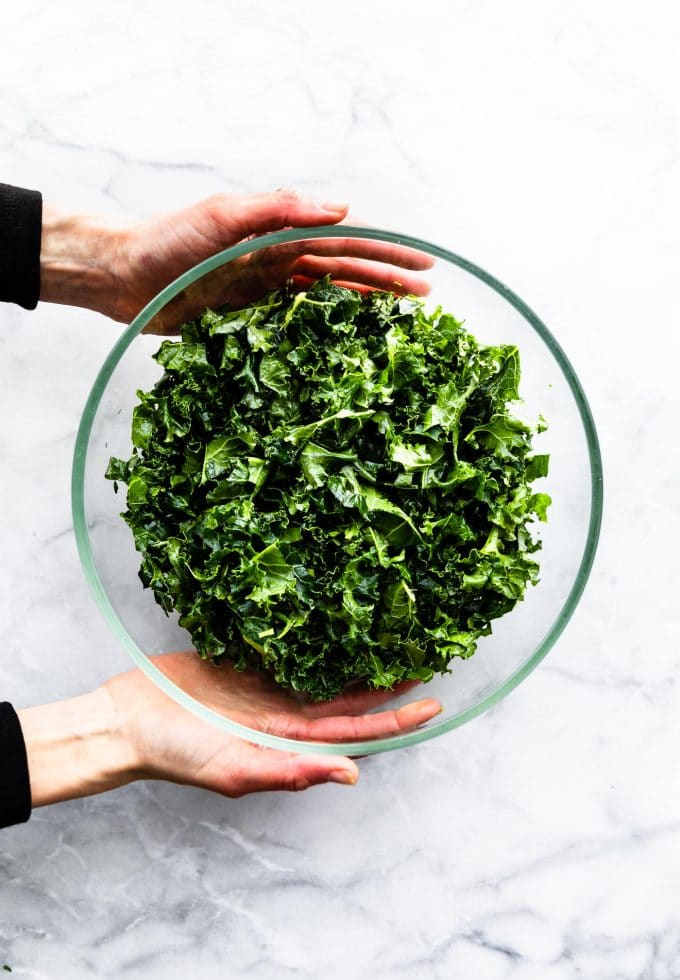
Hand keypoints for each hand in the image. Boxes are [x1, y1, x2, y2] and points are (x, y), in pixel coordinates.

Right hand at [19, 652, 441, 805]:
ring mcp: (266, 689)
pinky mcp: (244, 664)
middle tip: (426, 657)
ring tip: (390, 636)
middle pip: (349, 700)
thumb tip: (351, 774)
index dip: (395, 720)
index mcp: (290, 743)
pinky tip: (336, 622)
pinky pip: (289, 651)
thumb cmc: (177, 752)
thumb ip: (291, 771)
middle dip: (388, 684)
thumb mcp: (235, 768)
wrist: (128, 719)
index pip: (356, 732)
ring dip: (358, 660)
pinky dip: (316, 639)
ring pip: (325, 673)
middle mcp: (285, 716)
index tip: (434, 702)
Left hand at [39, 190, 432, 328]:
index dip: (387, 253)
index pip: (347, 242)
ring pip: (328, 300)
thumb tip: (341, 209)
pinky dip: (325, 335)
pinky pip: (297, 329)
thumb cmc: (169, 240)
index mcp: (281, 235)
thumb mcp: (223, 215)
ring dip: (365, 306)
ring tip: (402, 317)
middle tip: (428, 295)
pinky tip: (349, 345)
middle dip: (388, 281)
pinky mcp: (250, 322)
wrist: (125, 277)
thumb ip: (279, 209)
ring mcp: (266, 293)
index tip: (423, 264)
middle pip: (346, 272)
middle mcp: (280, 262)